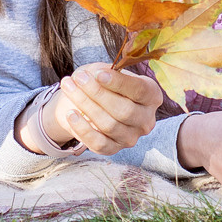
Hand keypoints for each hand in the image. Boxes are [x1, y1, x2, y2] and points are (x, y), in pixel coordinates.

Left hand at [41, 64, 162, 154]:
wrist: (90, 103)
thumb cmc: (103, 84)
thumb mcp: (106, 71)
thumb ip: (105, 72)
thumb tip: (97, 75)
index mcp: (151, 96)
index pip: (140, 91)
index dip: (119, 82)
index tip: (98, 74)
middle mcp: (146, 119)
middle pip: (125, 110)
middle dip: (98, 93)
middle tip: (79, 78)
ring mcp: (131, 137)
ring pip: (109, 125)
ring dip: (85, 105)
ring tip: (69, 88)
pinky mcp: (114, 149)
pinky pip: (98, 143)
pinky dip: (82, 128)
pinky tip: (71, 114)